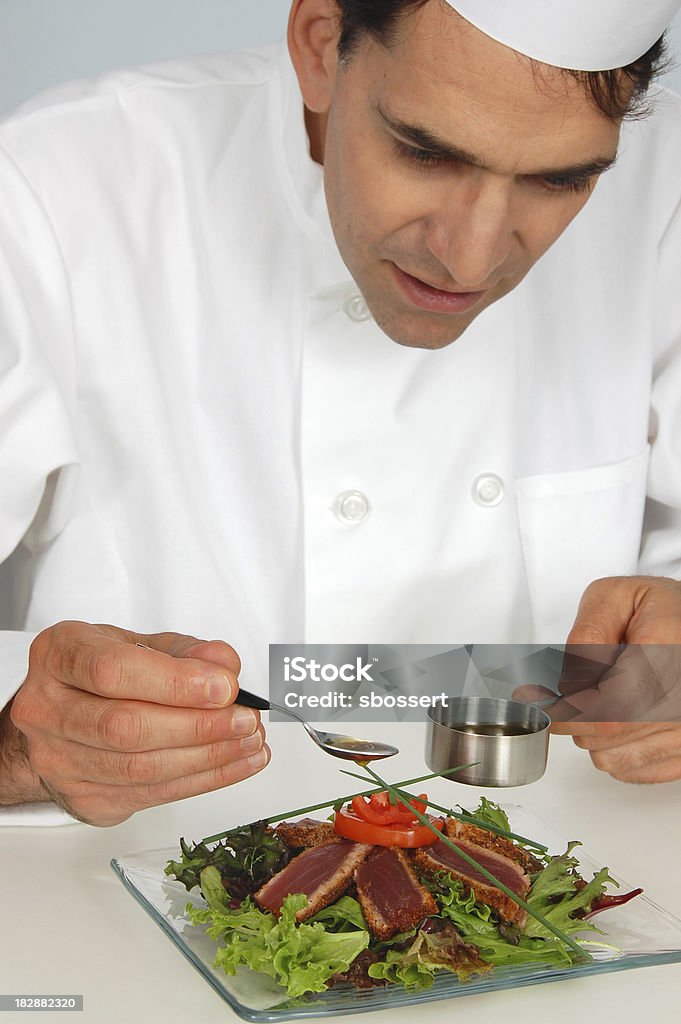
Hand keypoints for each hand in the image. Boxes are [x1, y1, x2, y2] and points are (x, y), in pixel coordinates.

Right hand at [0, 621, 269, 824]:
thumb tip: (223, 665)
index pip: (112, 671)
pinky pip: (151, 795)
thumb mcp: (139, 643)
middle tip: (244, 718)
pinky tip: (233, 763)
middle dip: (198, 726)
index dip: (175, 682)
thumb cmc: (100, 674)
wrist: (60, 717)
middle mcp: (45, 709)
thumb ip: (184, 651)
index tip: (224, 686)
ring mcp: (57, 760)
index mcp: (58, 655)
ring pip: (140, 768)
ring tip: (248, 741)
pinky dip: (203, 780)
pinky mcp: (83, 798)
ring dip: (208, 758)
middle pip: (126, 727)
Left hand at [517, 577, 680, 782]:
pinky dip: (614, 751)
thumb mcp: (615, 597)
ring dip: (592, 736)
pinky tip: (617, 723)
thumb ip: (589, 631)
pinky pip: (634, 770)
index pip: (609, 705)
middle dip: (573, 717)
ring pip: (614, 756)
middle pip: (607, 732)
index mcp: (666, 652)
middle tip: (565, 698)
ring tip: (599, 702)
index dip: (568, 709)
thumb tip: (571, 680)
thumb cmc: (659, 609)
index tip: (542, 703)